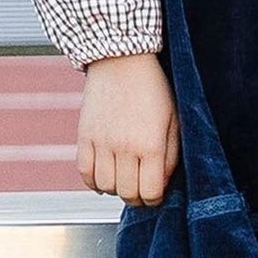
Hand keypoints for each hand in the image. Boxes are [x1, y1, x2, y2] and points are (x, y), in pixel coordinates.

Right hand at [76, 53, 179, 206]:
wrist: (121, 59)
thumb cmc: (152, 88)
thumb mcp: (174, 120)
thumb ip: (170, 156)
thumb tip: (161, 184)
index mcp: (151, 144)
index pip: (150, 192)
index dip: (155, 198)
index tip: (155, 191)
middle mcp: (125, 146)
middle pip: (127, 193)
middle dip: (136, 196)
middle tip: (139, 187)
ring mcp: (102, 141)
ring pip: (105, 186)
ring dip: (115, 188)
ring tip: (122, 177)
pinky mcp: (84, 135)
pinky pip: (84, 171)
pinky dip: (93, 180)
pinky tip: (103, 173)